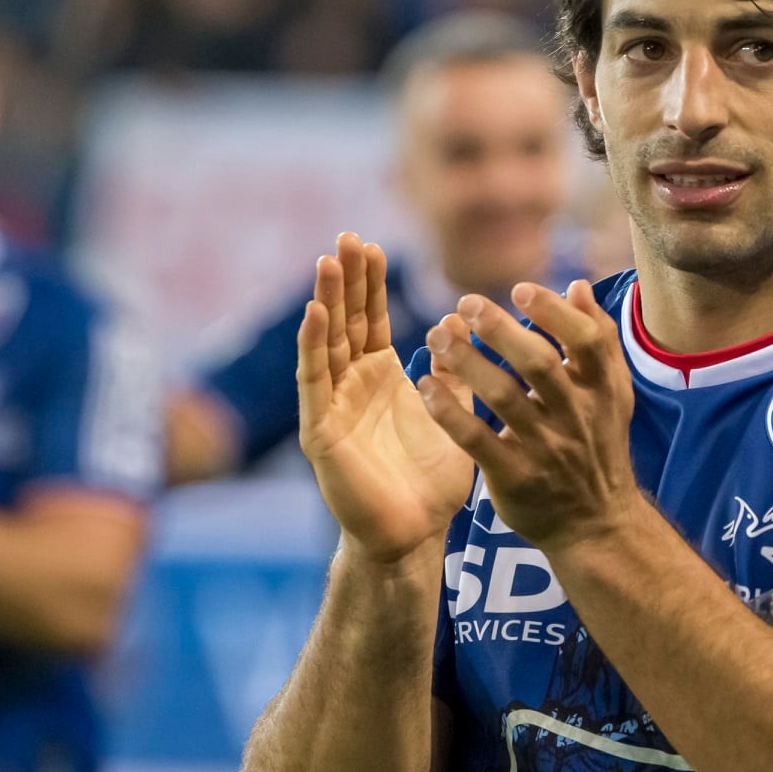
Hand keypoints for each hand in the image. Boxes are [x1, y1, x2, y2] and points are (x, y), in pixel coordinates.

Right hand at [296, 233, 474, 562]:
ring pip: (326, 343)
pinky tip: (315, 313)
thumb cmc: (432, 482)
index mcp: (381, 378)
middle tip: (347, 236)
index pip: (369, 319)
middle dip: (345, 279)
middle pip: (344, 321)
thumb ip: (455, 371)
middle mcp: (351, 385)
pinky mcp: (321, 431)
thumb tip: (459, 321)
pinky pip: (315, 381)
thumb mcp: (455, 414)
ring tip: (328, 260)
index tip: (370, 243)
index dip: (368, 283)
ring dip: (326, 301)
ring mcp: (332, 406)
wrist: (414, 535)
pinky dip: (313, 345)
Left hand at [416, 280, 638, 551]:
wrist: (597, 522)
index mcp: (603, 389)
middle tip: (467, 302)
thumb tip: (578, 285)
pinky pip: (477, 441)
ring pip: (504, 398)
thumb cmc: (598, 444)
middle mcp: (576, 416)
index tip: (520, 290)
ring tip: (437, 335)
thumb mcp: (612, 394)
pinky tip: (427, 386)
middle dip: (502, 331)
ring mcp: (546, 449)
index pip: (587, 341)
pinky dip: (450, 412)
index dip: (554, 313)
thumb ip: (598, 338)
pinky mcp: (515, 477)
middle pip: (539, 365)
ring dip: (467, 363)